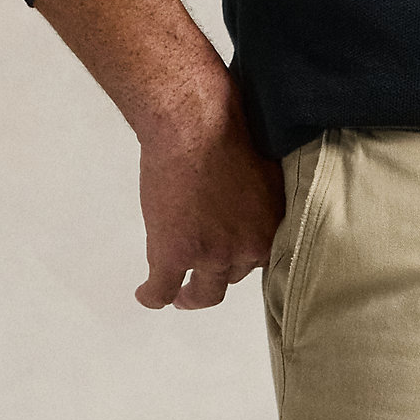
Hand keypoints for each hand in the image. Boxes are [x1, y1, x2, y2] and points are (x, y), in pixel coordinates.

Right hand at [134, 84, 285, 310]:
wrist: (194, 124)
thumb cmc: (232, 128)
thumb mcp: (266, 166)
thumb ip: (262, 196)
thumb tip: (254, 202)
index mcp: (272, 225)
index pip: (263, 255)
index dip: (245, 251)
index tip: (234, 252)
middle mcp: (247, 248)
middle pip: (235, 273)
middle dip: (222, 271)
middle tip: (209, 272)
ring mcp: (210, 255)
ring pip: (204, 292)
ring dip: (192, 295)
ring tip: (182, 294)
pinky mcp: (173, 254)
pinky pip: (161, 290)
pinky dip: (152, 295)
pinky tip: (146, 293)